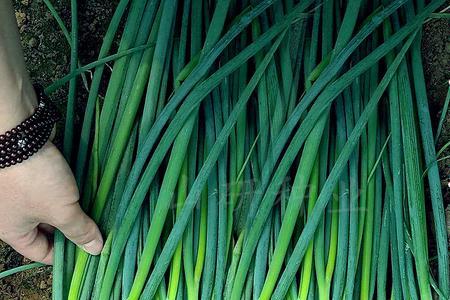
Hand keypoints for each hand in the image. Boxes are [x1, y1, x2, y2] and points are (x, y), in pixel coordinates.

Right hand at [0, 142, 102, 264]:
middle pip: (46, 229)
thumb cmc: (34, 179)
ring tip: (96, 209)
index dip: (65, 254)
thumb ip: (79, 230)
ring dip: (71, 208)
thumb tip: (95, 249)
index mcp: (13, 230)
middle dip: (71, 229)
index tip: (89, 250)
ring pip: (50, 207)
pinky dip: (67, 190)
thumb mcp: (62, 210)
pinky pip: (50, 188)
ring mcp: (20, 191)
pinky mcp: (30, 172)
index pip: (41, 252)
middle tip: (97, 228)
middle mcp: (13, 213)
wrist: (17, 133)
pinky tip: (86, 188)